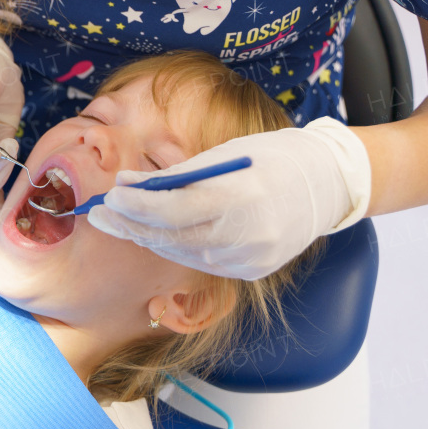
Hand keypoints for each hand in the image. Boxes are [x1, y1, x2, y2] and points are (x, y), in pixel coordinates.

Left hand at [86, 117, 371, 278]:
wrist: (328, 184)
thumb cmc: (272, 158)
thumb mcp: (223, 155)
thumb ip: (175, 174)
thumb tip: (127, 183)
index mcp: (239, 198)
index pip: (172, 210)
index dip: (136, 206)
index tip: (110, 195)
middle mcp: (245, 236)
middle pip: (170, 238)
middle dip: (130, 225)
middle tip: (100, 213)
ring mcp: (249, 260)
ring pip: (181, 254)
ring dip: (147, 237)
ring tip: (119, 221)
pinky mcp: (251, 273)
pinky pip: (201, 262)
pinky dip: (175, 247)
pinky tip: (155, 233)